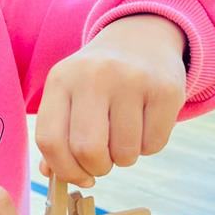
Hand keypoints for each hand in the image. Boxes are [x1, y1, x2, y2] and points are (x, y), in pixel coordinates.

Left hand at [35, 14, 186, 187]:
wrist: (141, 39)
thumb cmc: (97, 80)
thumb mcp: (69, 94)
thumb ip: (56, 135)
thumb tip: (52, 176)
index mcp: (61, 79)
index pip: (49, 140)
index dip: (63, 169)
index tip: (79, 175)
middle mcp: (93, 76)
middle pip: (87, 150)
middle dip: (96, 168)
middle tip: (103, 161)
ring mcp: (131, 80)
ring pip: (124, 153)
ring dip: (124, 158)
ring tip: (123, 135)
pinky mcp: (165, 90)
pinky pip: (154, 145)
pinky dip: (148, 147)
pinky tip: (144, 124)